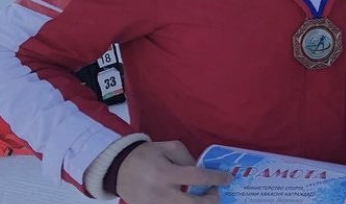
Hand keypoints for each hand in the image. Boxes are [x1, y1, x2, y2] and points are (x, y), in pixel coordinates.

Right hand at [116, 140, 230, 202]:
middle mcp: (159, 192)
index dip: (215, 179)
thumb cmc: (146, 155)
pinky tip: (191, 201)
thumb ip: (187, 158)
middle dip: (210, 201)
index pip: (196, 178)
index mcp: (164, 173)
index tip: (228, 178)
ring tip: (204, 198)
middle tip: (216, 193)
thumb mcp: (168, 148)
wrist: (117, 169)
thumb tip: (202, 171)